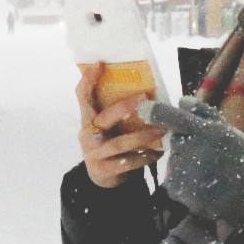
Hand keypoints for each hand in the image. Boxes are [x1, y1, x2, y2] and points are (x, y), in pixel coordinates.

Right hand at [76, 62, 165, 188]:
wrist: (101, 179)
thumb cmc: (109, 144)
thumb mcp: (107, 127)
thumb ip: (116, 113)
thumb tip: (147, 92)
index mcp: (87, 119)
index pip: (82, 96)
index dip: (88, 80)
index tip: (100, 64)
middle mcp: (87, 134)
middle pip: (104, 118)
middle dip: (124, 107)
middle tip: (145, 98)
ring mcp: (94, 154)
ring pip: (119, 143)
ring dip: (142, 136)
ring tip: (161, 130)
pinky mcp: (104, 170)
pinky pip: (127, 163)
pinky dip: (144, 157)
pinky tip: (158, 152)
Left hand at [139, 98, 243, 230]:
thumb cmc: (242, 162)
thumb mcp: (229, 132)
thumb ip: (204, 114)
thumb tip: (182, 100)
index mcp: (207, 132)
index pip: (174, 117)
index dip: (156, 112)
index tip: (142, 108)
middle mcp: (193, 149)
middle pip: (174, 141)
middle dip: (185, 146)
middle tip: (206, 157)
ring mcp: (185, 170)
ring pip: (174, 161)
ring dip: (185, 165)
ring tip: (207, 174)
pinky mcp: (179, 189)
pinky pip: (173, 181)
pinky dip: (183, 184)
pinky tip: (201, 186)